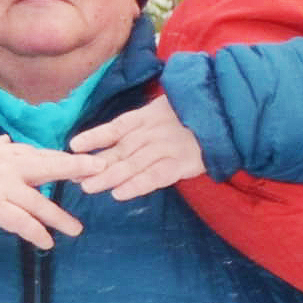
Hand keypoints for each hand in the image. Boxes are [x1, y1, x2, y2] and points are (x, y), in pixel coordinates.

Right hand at [0, 129, 84, 245]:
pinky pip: (18, 223)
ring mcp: (2, 189)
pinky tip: (47, 242)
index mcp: (9, 153)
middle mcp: (9, 168)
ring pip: (37, 203)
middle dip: (74, 169)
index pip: (44, 155)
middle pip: (47, 167)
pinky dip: (34, 232)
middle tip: (100, 172)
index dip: (69, 160)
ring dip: (58, 217)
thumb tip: (5, 141)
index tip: (92, 162)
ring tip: (76, 230)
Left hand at [62, 94, 207, 198]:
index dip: (94, 137)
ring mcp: (165, 148)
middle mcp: (152, 132)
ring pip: (131, 165)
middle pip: (118, 151)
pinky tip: (119, 195)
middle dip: (95, 165)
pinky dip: (136, 186)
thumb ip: (148, 120)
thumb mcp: (169, 107)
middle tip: (74, 177)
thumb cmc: (197, 114)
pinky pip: (154, 177)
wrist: (228, 114)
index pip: (115, 128)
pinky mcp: (180, 164)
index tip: (73, 146)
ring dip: (108, 177)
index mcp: (147, 117)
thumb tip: (123, 133)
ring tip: (88, 188)